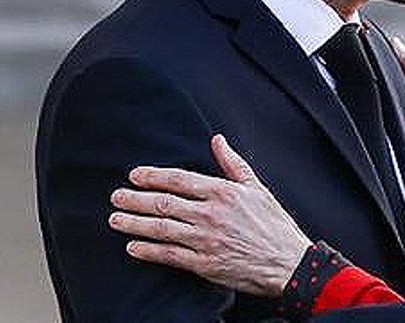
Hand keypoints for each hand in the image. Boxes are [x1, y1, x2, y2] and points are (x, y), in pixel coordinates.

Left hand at [108, 135, 310, 296]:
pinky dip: (148, 251)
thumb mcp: (257, 188)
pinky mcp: (204, 264)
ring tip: (116, 219)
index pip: (180, 180)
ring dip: (135, 223)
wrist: (288, 263)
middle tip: (116, 197)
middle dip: (135, 199)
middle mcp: (211, 215)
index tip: (135, 175)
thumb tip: (217, 140)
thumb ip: (233, 164)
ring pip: (161, 229)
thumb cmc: (274, 225)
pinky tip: (133, 247)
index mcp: (224, 193)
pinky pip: (169, 256)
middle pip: (164, 204)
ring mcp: (206, 240)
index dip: (153, 176)